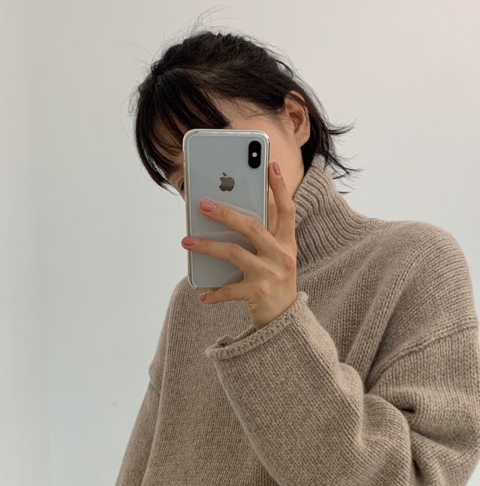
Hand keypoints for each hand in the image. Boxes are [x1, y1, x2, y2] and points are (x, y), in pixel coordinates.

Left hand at [181, 161, 297, 330]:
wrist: (285, 321)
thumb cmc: (274, 282)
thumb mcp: (275, 258)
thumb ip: (261, 237)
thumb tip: (229, 214)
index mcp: (287, 244)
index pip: (287, 210)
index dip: (280, 187)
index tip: (271, 164)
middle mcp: (282, 257)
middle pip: (253, 227)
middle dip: (226, 214)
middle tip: (203, 204)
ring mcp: (270, 275)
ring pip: (235, 254)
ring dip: (208, 247)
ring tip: (186, 242)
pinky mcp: (258, 294)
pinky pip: (230, 290)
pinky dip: (214, 293)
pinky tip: (203, 295)